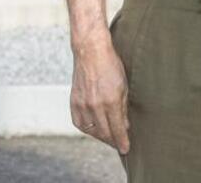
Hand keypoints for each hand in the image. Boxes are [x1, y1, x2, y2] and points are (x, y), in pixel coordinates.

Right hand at [69, 32, 129, 152]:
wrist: (90, 52)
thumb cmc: (112, 66)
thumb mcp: (124, 86)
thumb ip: (124, 107)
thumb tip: (125, 125)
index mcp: (110, 101)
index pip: (116, 129)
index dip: (121, 141)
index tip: (126, 149)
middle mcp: (95, 105)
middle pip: (104, 132)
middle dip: (113, 141)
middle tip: (120, 144)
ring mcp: (82, 104)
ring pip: (91, 130)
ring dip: (101, 136)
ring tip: (109, 138)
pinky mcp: (74, 102)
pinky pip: (80, 123)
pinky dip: (88, 129)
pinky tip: (94, 129)